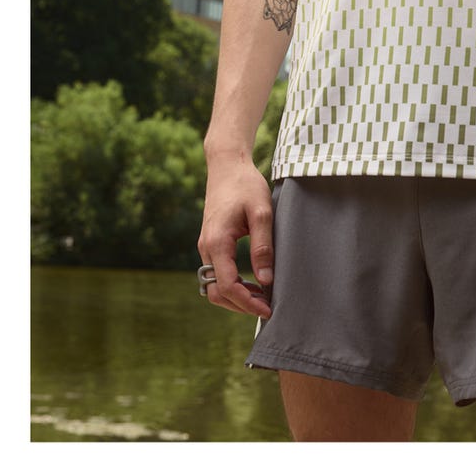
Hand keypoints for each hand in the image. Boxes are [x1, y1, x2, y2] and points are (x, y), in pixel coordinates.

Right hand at [198, 157, 273, 317]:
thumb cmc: (245, 185)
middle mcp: (206, 247)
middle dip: (240, 305)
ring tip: (262, 297)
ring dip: (236, 297)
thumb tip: (265, 281)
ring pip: (214, 286)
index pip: (227, 285)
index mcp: (217, 242)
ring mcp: (206, 246)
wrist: (227, 165)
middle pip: (217, 292)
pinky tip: (253, 284)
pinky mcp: (210, 244)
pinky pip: (217, 274)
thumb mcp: (261, 213)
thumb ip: (263, 247)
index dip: (247, 302)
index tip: (269, 308)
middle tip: (268, 307)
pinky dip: (233, 285)